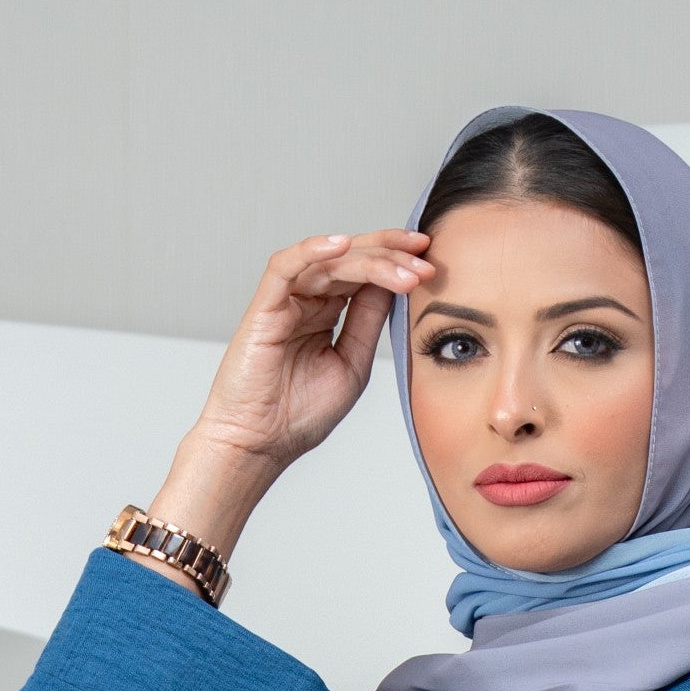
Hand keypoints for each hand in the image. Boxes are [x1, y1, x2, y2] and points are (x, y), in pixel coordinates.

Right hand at [139, 231, 433, 569]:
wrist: (259, 445)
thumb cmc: (298, 414)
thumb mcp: (353, 363)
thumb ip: (369, 322)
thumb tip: (395, 284)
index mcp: (329, 311)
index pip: (365, 273)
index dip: (397, 262)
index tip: (430, 262)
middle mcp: (308, 299)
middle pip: (352, 258)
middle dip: (391, 254)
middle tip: (424, 256)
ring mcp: (286, 300)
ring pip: (329, 260)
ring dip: (369, 259)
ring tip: (404, 269)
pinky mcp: (264, 305)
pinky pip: (286, 266)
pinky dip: (312, 250)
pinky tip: (341, 245)